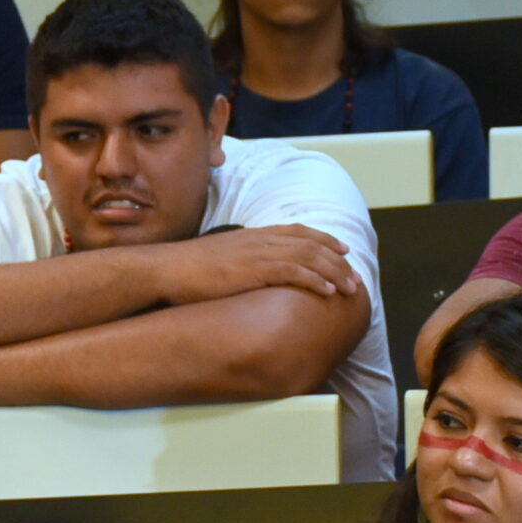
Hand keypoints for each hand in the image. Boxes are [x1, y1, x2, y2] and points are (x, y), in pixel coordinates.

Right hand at [146, 224, 362, 305]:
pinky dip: (314, 280)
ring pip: (308, 257)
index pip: (298, 232)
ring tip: (350, 287)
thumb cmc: (186, 269)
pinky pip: (292, 272)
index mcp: (253, 235)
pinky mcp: (252, 270)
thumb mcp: (220, 259)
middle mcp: (260, 239)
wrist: (166, 269)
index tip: (342, 250)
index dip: (324, 240)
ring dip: (334, 271)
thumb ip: (240, 261)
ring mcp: (257, 253)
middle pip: (310, 244)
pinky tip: (327, 291)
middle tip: (355, 276)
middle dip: (337, 259)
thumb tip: (248, 274)